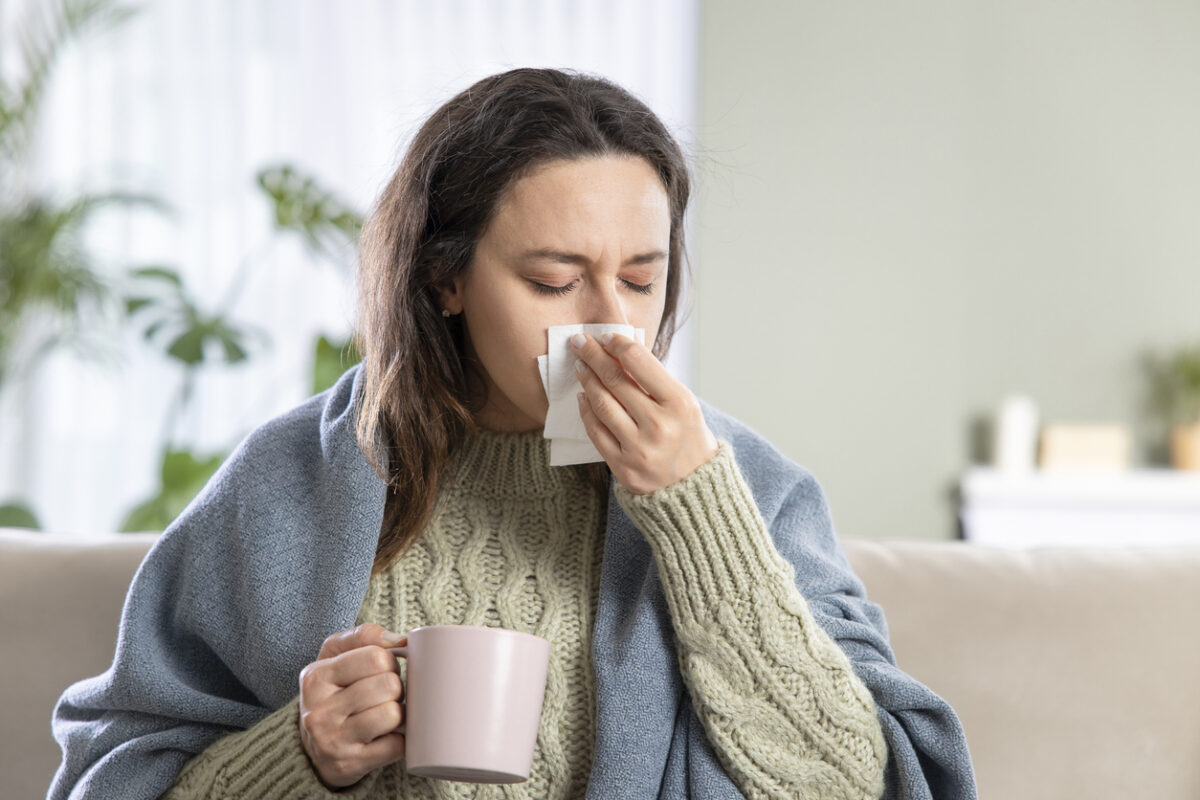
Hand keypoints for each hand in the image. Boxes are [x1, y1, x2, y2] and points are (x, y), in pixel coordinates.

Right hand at [298, 623, 406, 788]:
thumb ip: (365, 636)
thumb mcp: (336, 656)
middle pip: (389, 685)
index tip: (380, 670)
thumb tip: (399, 641)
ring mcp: (333, 741)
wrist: (311, 749)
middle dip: (395, 688)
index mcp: (315, 678)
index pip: (376, 657)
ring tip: (384, 714)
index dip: (388, 661)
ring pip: (393, 715)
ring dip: (398, 713)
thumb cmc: (333, 692)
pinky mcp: (350, 765)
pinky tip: (384, 736)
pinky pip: (397, 745)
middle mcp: (319, 711)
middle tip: (384, 694)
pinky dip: (399, 739)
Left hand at [571, 332, 718, 494]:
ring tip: (581, 367)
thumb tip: (618, 352)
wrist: (694, 488)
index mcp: (679, 403)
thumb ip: (654, 381)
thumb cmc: (688, 438)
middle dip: (593, 355)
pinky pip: (596, 432)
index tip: (606, 336)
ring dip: (587, 380)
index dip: (618, 344)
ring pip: (602, 404)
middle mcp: (659, 425)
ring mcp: (639, 448)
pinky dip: (587, 411)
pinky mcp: (623, 467)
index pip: (639, 362)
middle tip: (579, 341)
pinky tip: (583, 397)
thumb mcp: (684, 405)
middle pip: (615, 380)